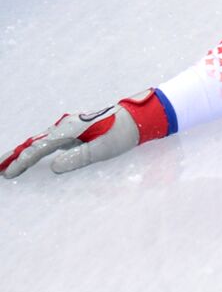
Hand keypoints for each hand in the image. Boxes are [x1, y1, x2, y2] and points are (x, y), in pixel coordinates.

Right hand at [1, 89, 169, 177]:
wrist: (139, 117)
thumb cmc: (122, 134)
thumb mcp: (103, 149)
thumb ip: (78, 158)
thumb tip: (53, 167)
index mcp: (70, 130)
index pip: (40, 148)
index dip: (22, 161)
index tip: (9, 174)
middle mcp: (66, 125)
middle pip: (34, 142)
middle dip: (14, 155)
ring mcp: (70, 126)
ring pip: (40, 140)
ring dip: (23, 152)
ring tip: (6, 164)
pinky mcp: (75, 129)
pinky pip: (49, 140)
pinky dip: (36, 148)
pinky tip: (31, 156)